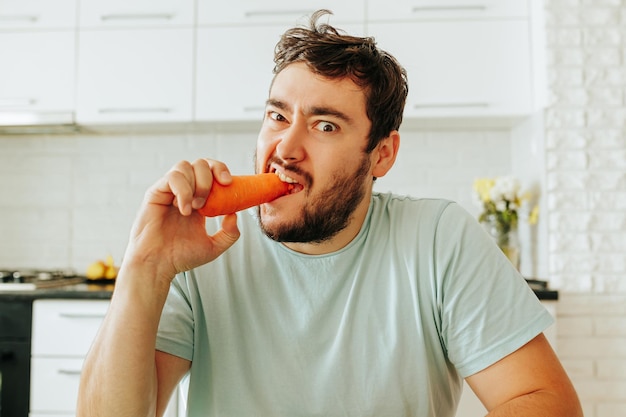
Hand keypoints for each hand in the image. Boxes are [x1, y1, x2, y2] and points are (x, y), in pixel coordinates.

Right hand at [121, 159, 240, 285]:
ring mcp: (169, 191)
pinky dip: (183, 190)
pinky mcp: (155, 193)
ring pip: (185, 166)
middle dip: (210, 175)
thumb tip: (235, 214)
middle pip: (200, 163)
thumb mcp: (214, 247)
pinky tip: (185, 209)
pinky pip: (171, 178)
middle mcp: (184, 191)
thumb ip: (230, 233)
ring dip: (196, 183)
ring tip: (196, 207)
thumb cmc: (180, 256)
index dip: (221, 170)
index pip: (211, 172)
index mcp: (198, 199)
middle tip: (211, 198)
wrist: (159, 265)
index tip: (229, 182)